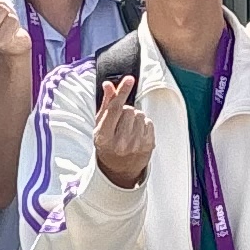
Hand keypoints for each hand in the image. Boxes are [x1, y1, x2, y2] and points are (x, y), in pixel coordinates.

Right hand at [92, 73, 152, 187]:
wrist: (119, 170)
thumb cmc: (108, 145)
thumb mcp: (100, 126)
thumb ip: (106, 104)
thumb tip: (109, 85)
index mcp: (104, 137)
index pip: (115, 109)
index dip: (122, 92)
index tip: (129, 79)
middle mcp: (120, 142)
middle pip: (129, 110)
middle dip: (125, 111)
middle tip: (120, 123)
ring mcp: (136, 145)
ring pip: (140, 114)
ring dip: (135, 117)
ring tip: (128, 129)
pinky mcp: (149, 145)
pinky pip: (149, 122)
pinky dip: (143, 124)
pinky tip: (137, 133)